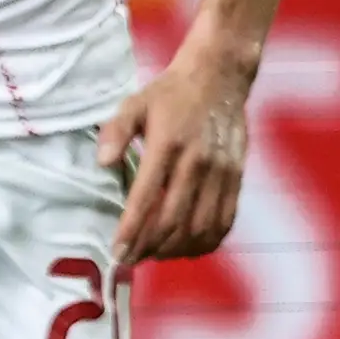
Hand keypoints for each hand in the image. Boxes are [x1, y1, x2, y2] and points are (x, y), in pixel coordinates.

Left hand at [100, 34, 253, 262]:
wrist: (219, 78)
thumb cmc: (169, 94)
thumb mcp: (134, 104)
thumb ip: (115, 132)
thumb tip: (102, 162)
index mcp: (167, 146)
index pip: (146, 199)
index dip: (131, 231)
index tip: (117, 253)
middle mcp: (197, 163)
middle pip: (174, 220)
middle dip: (150, 247)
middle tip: (131, 260)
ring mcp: (221, 172)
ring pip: (202, 226)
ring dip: (177, 249)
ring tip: (155, 255)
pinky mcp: (237, 177)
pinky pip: (226, 219)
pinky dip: (208, 240)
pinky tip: (188, 247)